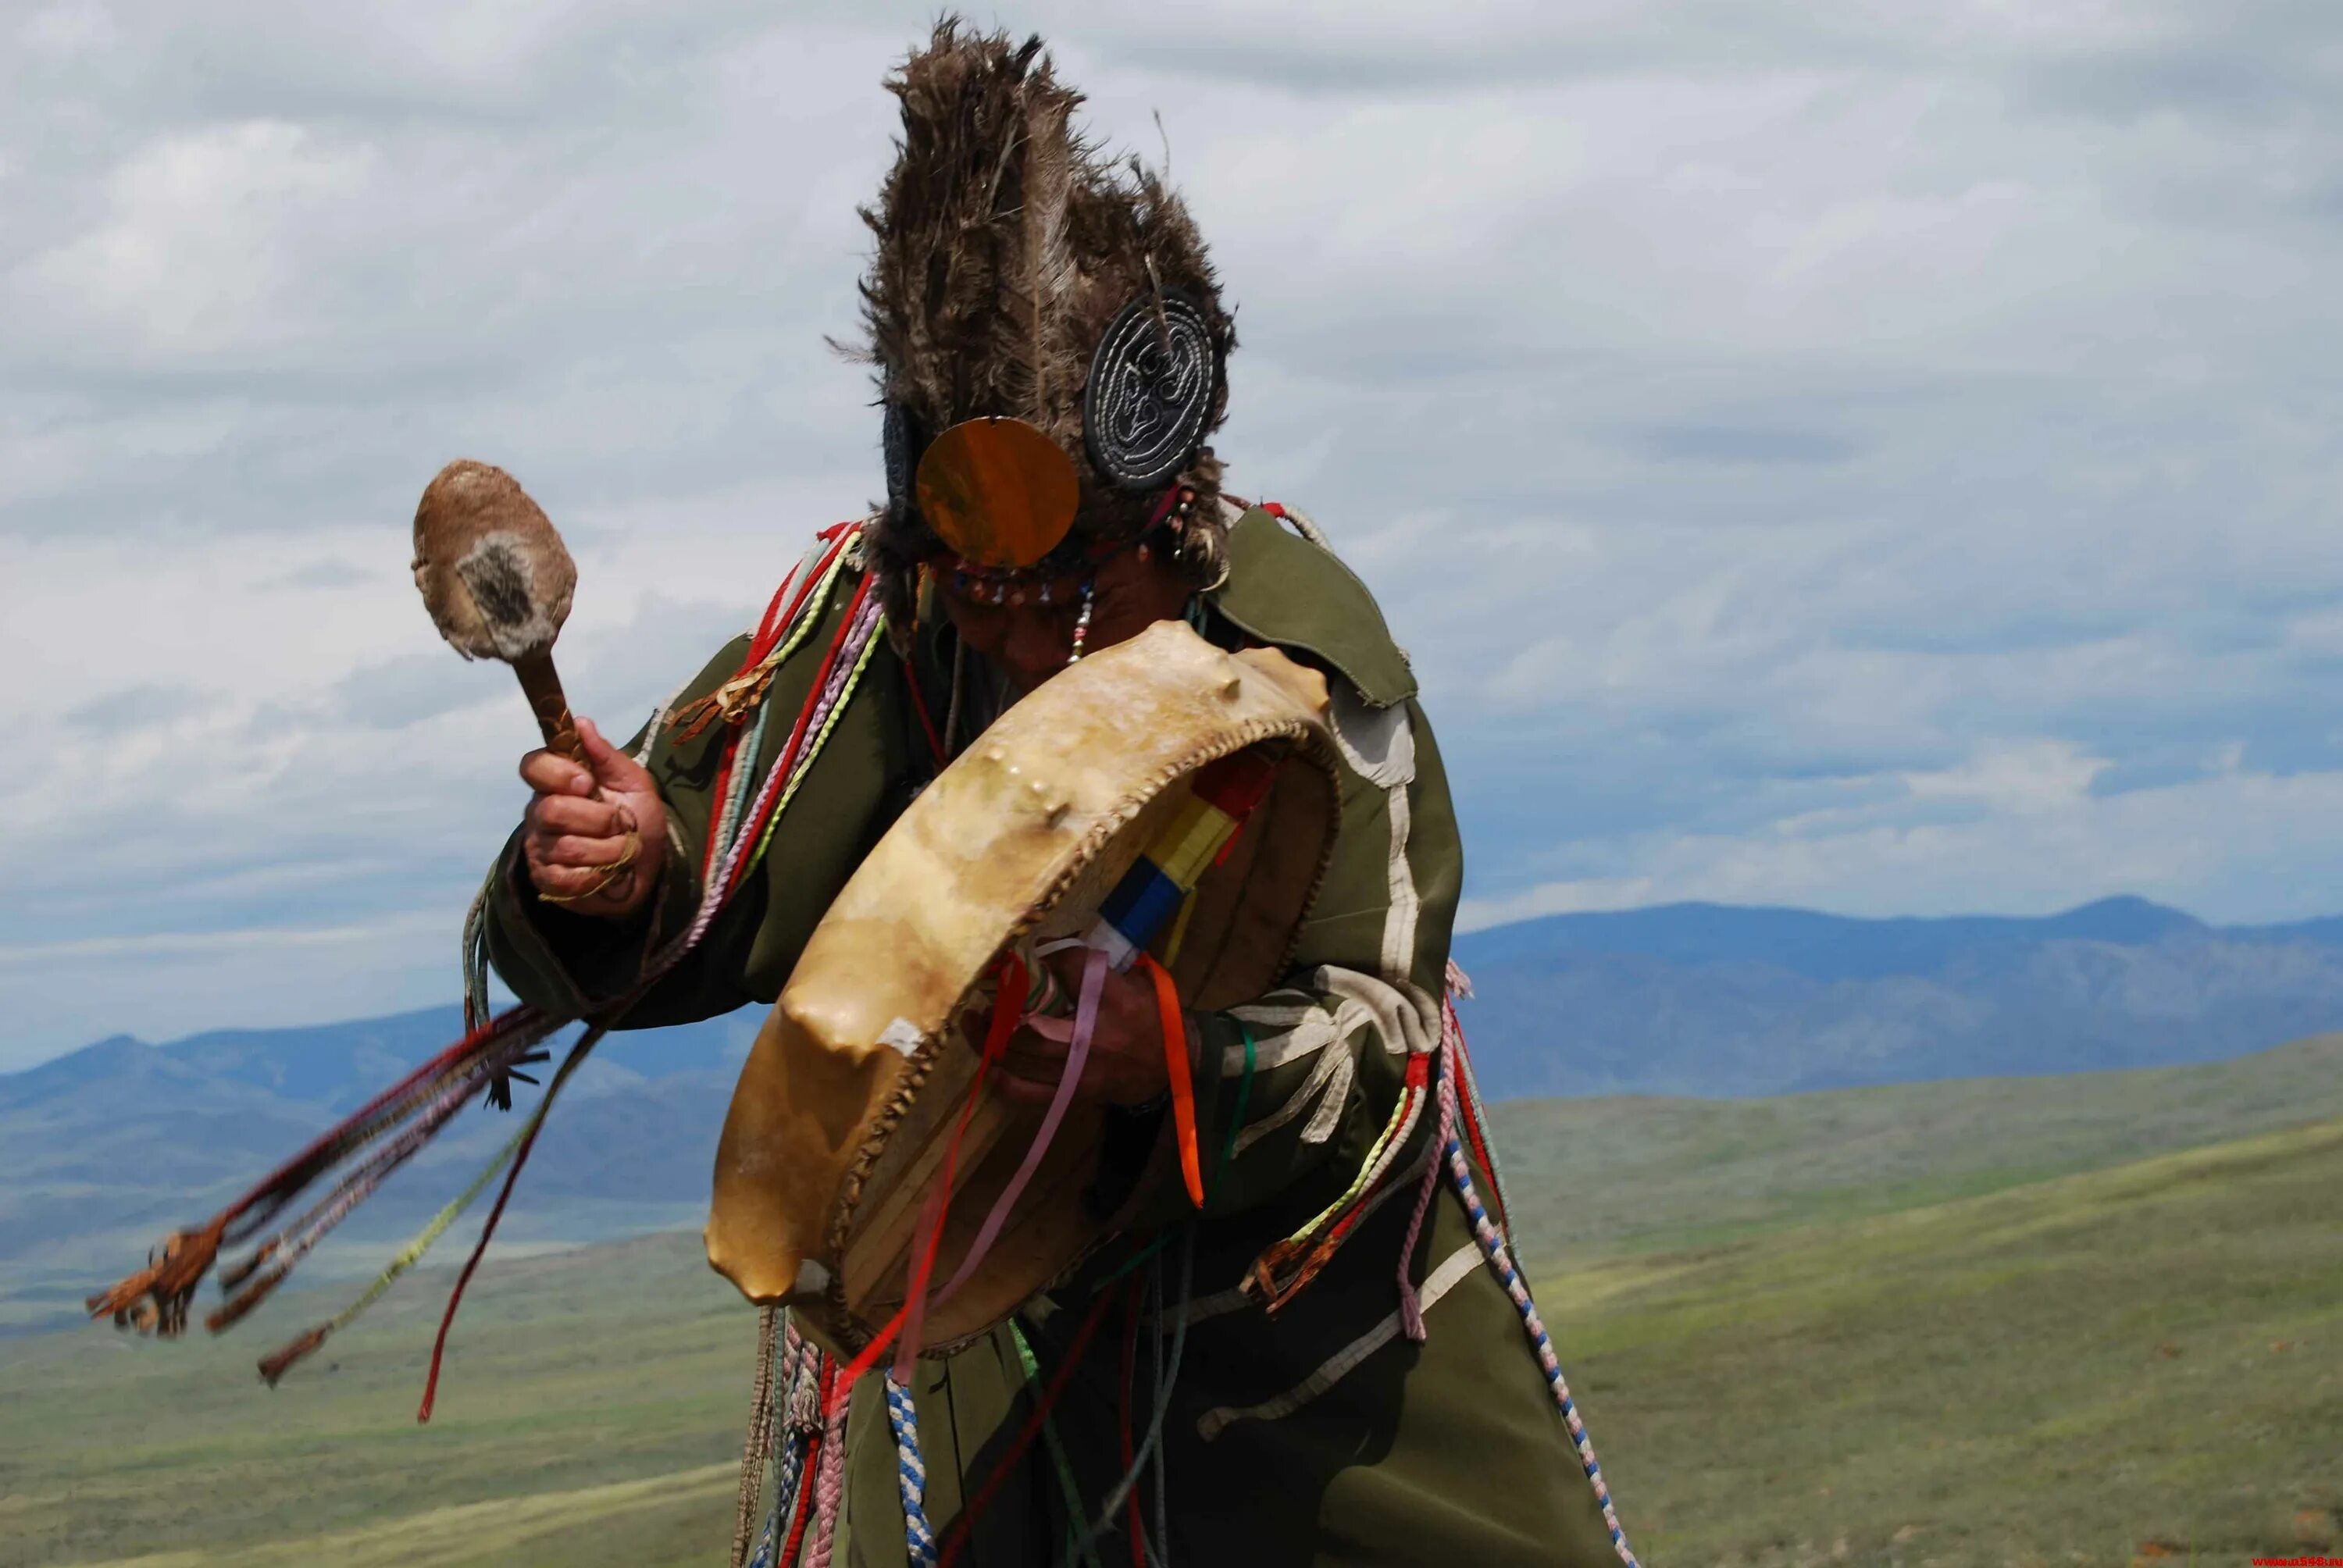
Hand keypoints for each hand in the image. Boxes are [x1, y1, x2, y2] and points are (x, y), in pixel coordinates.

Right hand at [518, 717, 667, 918]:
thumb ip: (607, 755)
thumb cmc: (638, 818)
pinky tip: (609, 872)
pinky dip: (597, 876)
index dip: (558, 773)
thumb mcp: (634, 782)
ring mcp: (540, 848)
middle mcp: (540, 812)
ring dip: (608, 850)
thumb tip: (581, 722)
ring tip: (623, 849)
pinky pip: (565, 879)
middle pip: (551, 811)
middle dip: (598, 819)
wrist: (650, 865)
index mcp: (557, 782)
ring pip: (565, 847)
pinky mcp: (547, 880)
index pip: (533, 766)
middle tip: (621, 823)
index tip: (588, 783)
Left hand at [991, 949, 1175, 1106]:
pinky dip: (1001, 1078)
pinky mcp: (1070, 1094)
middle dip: (1001, 1009)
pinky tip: (990, 1061)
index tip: (1033, 951)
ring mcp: (1077, 1072)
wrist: (1173, 1067)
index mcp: (1114, 1001)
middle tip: (990, 996)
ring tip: (978, 1022)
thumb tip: (1049, 948)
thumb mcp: (1138, 981)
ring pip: (1020, 1058)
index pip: (1071, 967)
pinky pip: (1024, 1093)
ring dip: (991, 1039)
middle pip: (1029, 1023)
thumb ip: (1096, 965)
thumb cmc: (1153, 1018)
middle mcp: (1091, 1038)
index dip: (1048, 955)